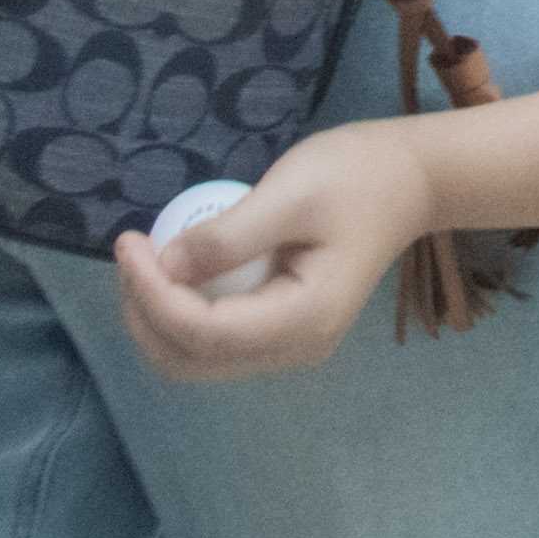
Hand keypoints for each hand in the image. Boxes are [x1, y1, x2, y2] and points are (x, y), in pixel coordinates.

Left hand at [113, 118, 430, 382]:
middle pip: (190, 360)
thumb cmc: (357, 177)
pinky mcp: (283, 330)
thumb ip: (228, 236)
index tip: (127, 242)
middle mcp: (294, 349)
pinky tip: (175, 273)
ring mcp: (290, 345)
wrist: (411, 181)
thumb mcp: (290, 194)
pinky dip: (180, 316)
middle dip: (144, 314)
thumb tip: (165, 265)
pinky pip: (215, 342)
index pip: (201, 332)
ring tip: (145, 262)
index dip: (151, 293)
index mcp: (302, 320)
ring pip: (197, 359)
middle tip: (131, 253)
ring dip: (156, 319)